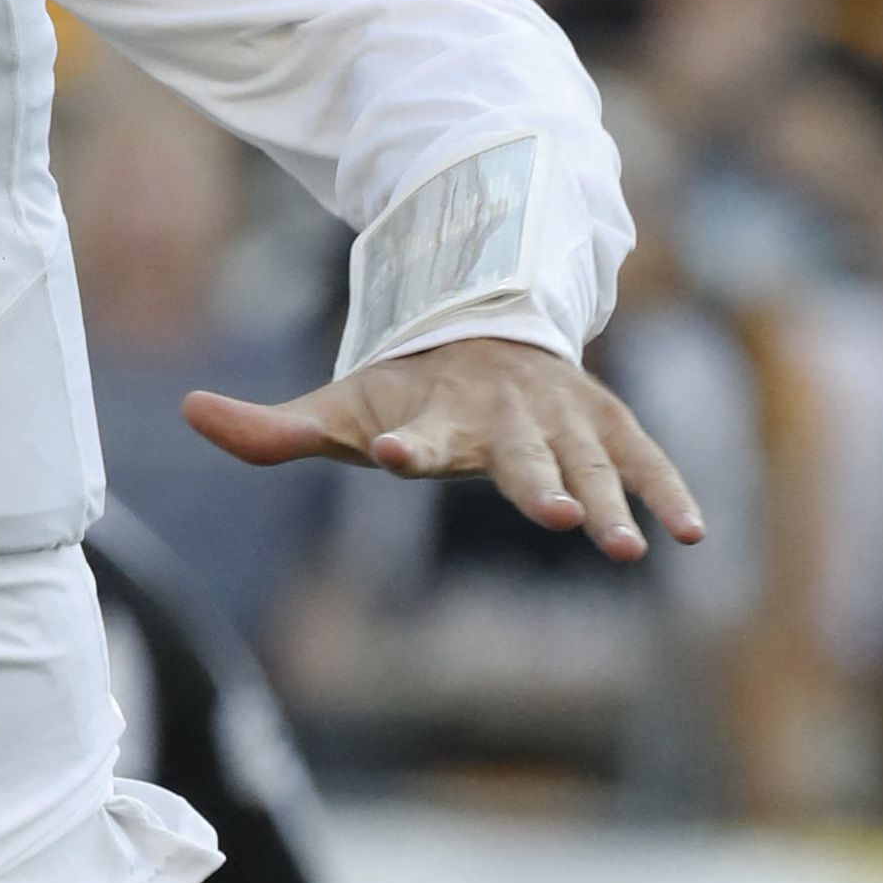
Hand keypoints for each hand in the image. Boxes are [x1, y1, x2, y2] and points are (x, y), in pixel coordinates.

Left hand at [184, 336, 703, 560]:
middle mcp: (503, 418)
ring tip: (630, 548)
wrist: (484, 334)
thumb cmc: (405, 392)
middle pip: (518, 457)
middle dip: (537, 484)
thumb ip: (269, 429)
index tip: (395, 453)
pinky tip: (694, 534)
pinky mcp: (608, 428)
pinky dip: (669, 489)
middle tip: (554, 517)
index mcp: (436, 418)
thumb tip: (188, 412)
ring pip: (590, 465)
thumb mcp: (338, 411)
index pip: (416, 434)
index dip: (405, 443)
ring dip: (610, 501)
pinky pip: (644, 460)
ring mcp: (561, 422)